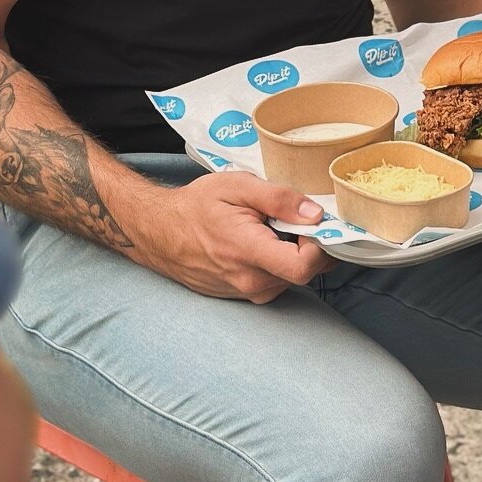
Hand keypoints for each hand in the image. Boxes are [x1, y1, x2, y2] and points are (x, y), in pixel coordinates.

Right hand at [128, 171, 332, 302]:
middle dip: (312, 245)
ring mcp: (247, 292)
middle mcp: (250, 281)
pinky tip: (265, 240)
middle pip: (306, 272)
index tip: (318, 223)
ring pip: (292, 277)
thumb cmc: (197, 206)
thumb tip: (315, 214)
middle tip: (298, 218)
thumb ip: (280, 199)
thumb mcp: (238, 187)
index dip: (322, 245)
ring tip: (275, 226)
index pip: (304, 267)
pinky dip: (281, 260)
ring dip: (295, 252)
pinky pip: (277, 280)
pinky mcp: (245, 294)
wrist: (160, 232)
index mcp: (249, 253)